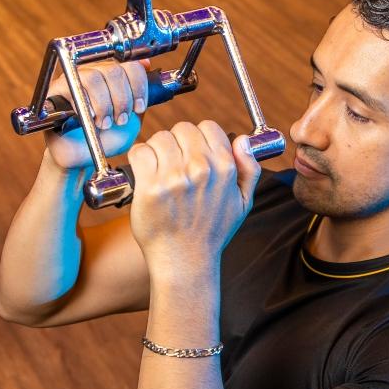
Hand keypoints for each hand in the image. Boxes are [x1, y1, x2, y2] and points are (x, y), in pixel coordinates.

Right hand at [44, 60, 149, 170]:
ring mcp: (74, 78)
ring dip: (104, 104)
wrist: (80, 157)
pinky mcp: (56, 89)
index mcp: (114, 76)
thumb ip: (139, 97)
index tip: (139, 108)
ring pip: (94, 77)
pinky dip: (84, 103)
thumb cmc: (105, 139)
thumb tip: (145, 64)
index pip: (130, 65)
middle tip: (120, 120)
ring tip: (104, 123)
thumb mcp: (132, 120)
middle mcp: (94, 72)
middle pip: (113, 70)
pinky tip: (90, 117)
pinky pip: (70, 85)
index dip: (138, 86)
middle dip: (122, 99)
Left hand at [127, 121, 260, 273]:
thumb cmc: (211, 232)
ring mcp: (174, 177)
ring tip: (158, 170)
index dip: (198, 138)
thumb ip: (249, 169)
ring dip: (156, 150)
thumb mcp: (242, 203)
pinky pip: (140, 152)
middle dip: (176, 143)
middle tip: (173, 163)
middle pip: (181, 129)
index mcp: (224, 168)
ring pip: (159, 138)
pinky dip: (139, 159)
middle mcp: (201, 169)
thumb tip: (243, 141)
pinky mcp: (150, 187)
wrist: (185, 261)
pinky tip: (145, 174)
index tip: (191, 153)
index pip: (207, 127)